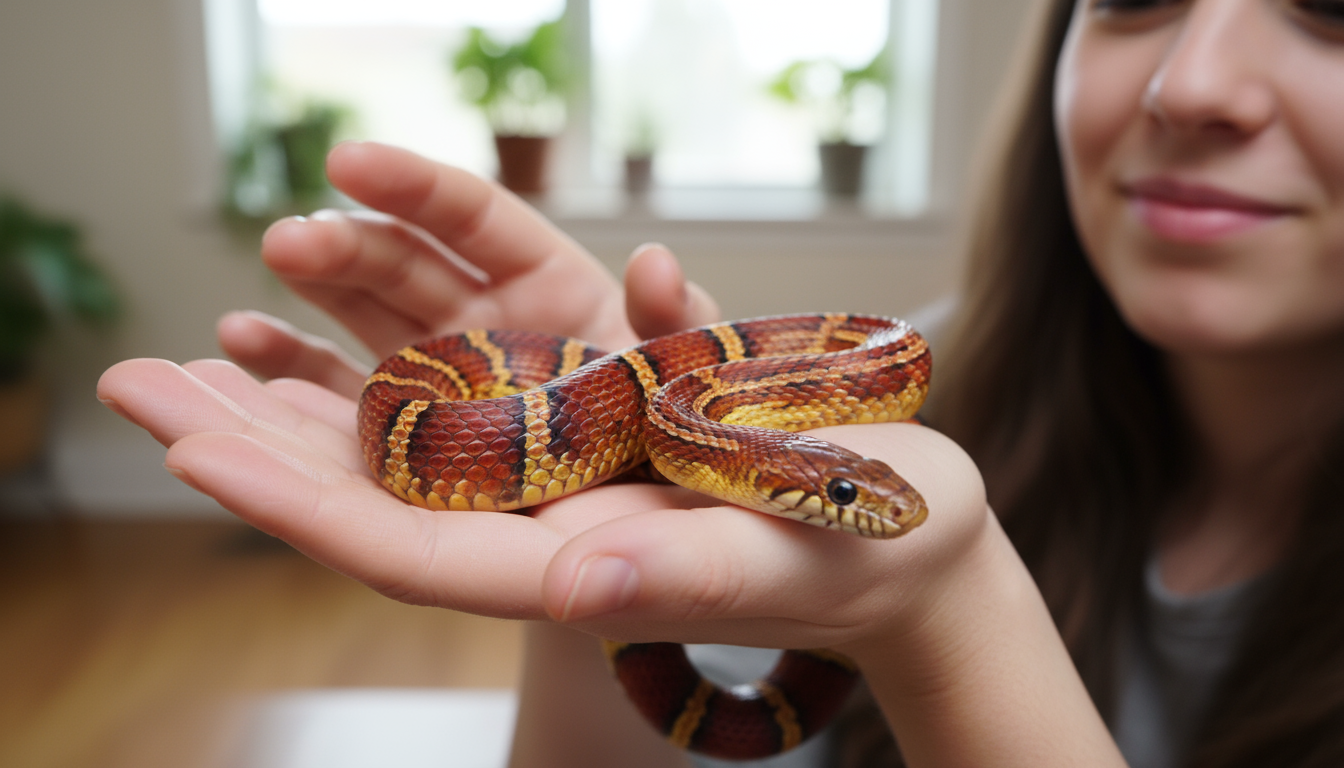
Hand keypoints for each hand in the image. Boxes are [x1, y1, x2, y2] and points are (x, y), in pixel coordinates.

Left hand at [96, 353, 986, 648]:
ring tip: (206, 330)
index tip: (196, 443)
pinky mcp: (602, 418)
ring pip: (419, 428)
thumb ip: (689, 568)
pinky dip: (408, 338)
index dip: (300, 501)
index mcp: (582, 566)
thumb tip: (575, 582)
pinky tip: (340, 302)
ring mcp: (573, 468)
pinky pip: (487, 378)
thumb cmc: (876, 550)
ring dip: (309, 376)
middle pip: (382, 489)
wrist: (915, 531)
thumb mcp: (797, 551)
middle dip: (259, 439)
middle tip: (138, 385)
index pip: (412, 548)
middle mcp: (556, 519)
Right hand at [218, 142, 718, 397]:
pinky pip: (345, 399)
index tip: (348, 163)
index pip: (473, 217)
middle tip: (289, 245)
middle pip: (402, 265)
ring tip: (236, 324)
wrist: (670, 523)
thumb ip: (676, 323)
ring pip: (358, 324)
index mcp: (550, 283)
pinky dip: (293, 376)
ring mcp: (444, 375)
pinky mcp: (416, 437)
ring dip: (296, 313)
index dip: (413, 188)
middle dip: (342, 250)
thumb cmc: (685, 435)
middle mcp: (485, 318)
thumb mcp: (692, 379)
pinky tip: (243, 352)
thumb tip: (655, 263)